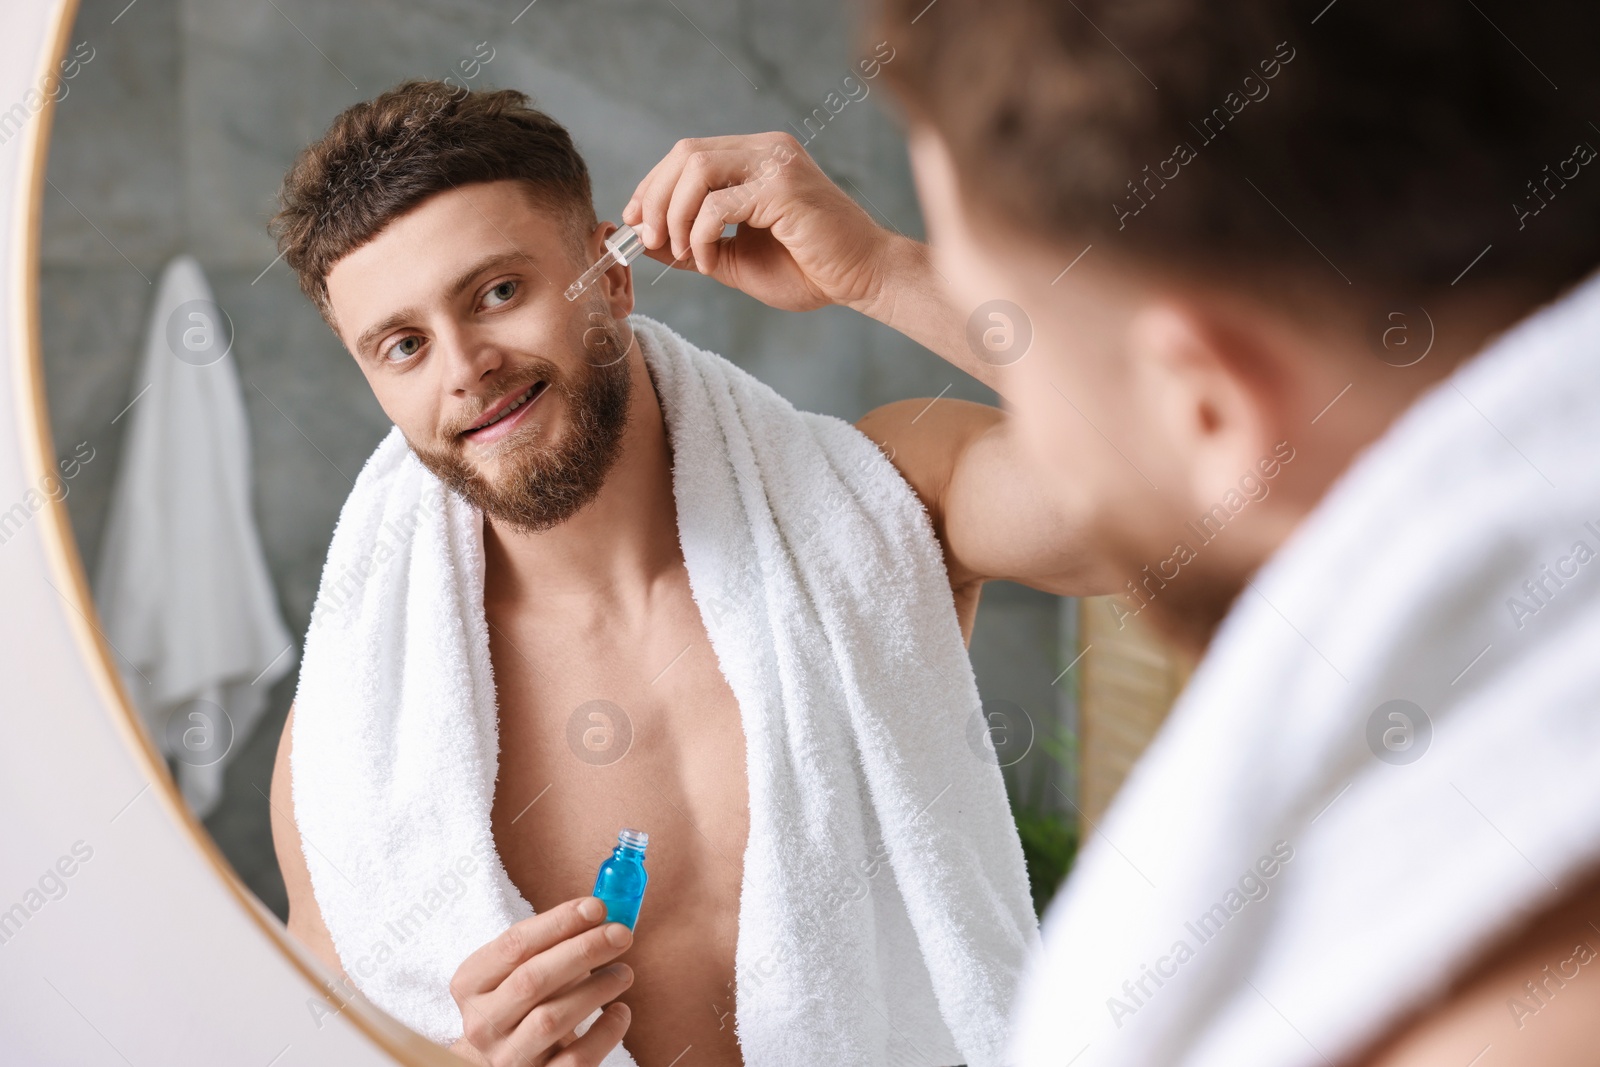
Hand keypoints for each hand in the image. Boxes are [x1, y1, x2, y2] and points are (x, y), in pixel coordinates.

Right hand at [447, 896, 634, 1065]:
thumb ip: (555, 940)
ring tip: (624, 972)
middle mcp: (482, 1024)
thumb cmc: (523, 1003)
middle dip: (582, 950)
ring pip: (551, 1020)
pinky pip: (576, 1059)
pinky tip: (620, 1011)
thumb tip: (603, 910)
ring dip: (596, 989)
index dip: (558, 922)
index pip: (513, 945)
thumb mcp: (523, 969)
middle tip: (620, 933)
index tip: (597, 907)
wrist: (507, 1061)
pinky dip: (605, 1032)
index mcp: (471, 984)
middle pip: (532, 980)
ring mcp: (506, 1058)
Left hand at [621, 132, 894, 313]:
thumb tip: (646, 240)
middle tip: (647, 241)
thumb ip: (693, 244)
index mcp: (757, 156)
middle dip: (654, 198)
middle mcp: (766, 149)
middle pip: (684, 153)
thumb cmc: (809, 270)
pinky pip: (717, 204)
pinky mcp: (783, 189)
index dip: (652, 185)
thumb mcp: (736, 258)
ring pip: (695, 168)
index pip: (688, 154)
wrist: (863, 279)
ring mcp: (776, 164)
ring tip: (679, 253)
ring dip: (673, 215)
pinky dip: (698, 234)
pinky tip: (706, 261)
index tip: (634, 223)